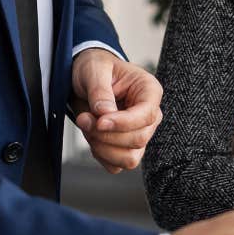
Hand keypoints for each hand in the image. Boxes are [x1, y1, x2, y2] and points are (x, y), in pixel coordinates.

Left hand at [70, 49, 162, 172]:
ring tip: (87, 126)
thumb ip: (100, 90)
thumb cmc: (95, 68)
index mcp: (149, 92)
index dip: (123, 123)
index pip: (147, 116)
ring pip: (130, 158)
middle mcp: (148, 116)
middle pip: (138, 139)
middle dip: (106, 134)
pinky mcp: (125, 148)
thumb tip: (105, 114)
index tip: (100, 121)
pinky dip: (100, 155)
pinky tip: (91, 136)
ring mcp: (139, 134)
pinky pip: (116, 166)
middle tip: (84, 118)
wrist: (85, 79)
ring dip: (102, 147)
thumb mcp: (94, 70)